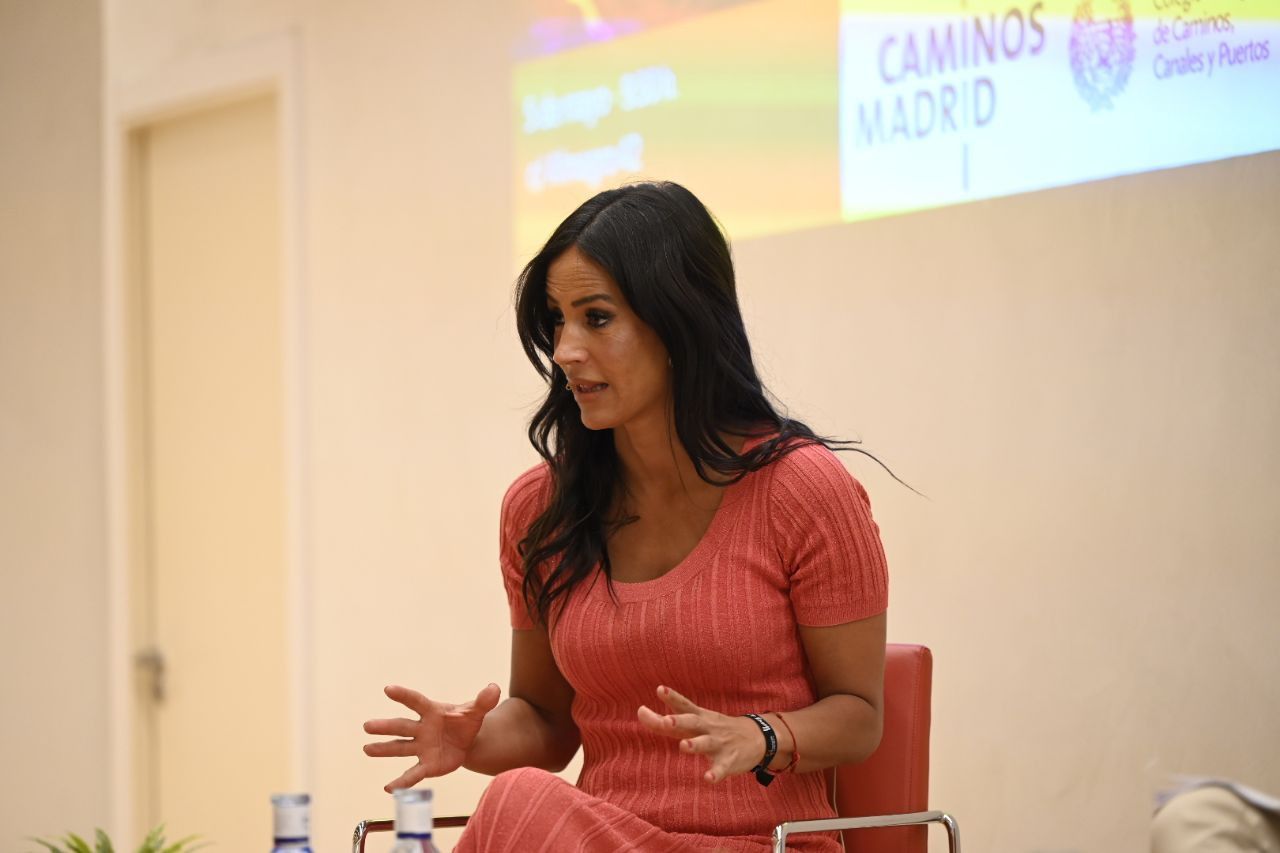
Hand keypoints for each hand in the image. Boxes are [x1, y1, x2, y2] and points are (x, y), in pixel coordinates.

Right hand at [363, 682, 500, 790]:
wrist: (467, 741)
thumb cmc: (466, 721)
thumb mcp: (477, 710)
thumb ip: (484, 700)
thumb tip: (494, 687)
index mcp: (432, 711)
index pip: (416, 701)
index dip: (403, 695)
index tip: (388, 689)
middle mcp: (422, 729)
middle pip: (402, 726)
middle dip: (385, 726)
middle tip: (367, 725)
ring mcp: (421, 747)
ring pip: (400, 748)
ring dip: (383, 749)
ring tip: (367, 748)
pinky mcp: (426, 765)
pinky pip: (412, 773)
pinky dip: (401, 782)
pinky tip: (388, 788)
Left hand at [636, 685, 770, 783]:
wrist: (757, 738)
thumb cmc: (718, 729)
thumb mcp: (699, 719)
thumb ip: (671, 716)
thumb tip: (640, 711)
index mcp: (700, 718)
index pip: (684, 706)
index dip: (672, 698)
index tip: (660, 689)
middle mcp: (708, 728)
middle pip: (692, 723)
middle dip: (679, 721)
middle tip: (665, 720)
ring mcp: (719, 744)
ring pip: (705, 744)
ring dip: (694, 745)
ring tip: (683, 746)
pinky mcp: (728, 761)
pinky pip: (721, 769)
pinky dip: (715, 773)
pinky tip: (708, 778)